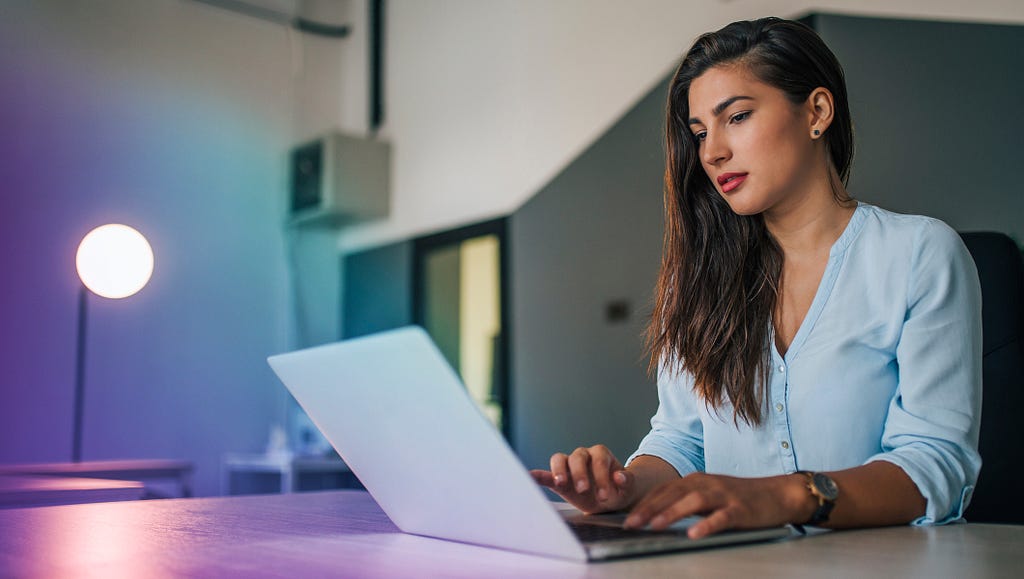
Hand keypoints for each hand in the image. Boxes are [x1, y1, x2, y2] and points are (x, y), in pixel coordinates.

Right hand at [529, 445, 636, 513]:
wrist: (610, 500)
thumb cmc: (618, 490)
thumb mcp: (627, 488)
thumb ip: (626, 482)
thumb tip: (619, 476)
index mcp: (601, 455)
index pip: (599, 459)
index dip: (601, 475)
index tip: (604, 495)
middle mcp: (584, 456)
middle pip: (577, 456)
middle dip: (580, 473)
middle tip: (584, 490)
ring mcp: (569, 466)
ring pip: (559, 459)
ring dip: (559, 471)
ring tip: (561, 483)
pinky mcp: (559, 479)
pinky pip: (546, 475)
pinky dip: (539, 475)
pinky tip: (530, 478)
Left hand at [623, 472, 808, 538]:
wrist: (777, 494)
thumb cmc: (740, 498)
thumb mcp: (709, 495)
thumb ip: (687, 502)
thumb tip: (658, 516)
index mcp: (696, 480)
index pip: (664, 490)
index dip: (645, 503)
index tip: (628, 517)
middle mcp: (707, 484)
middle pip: (673, 494)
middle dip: (650, 509)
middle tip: (632, 523)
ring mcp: (724, 495)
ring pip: (693, 501)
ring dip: (672, 513)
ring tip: (655, 526)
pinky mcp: (740, 509)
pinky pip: (721, 517)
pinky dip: (707, 524)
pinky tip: (694, 533)